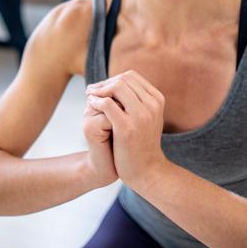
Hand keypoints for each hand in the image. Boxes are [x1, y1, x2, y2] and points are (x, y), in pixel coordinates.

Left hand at [86, 71, 167, 191]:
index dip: (113, 79)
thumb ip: (139, 99)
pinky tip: (91, 105)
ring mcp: (141, 116)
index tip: (101, 87)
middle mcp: (152, 105)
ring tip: (89, 96)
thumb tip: (120, 80)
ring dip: (99, 90)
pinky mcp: (128, 128)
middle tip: (91, 90)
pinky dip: (97, 101)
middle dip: (104, 83)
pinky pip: (108, 104)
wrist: (146, 170)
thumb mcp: (146, 117)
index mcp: (157, 99)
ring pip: (117, 87)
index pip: (131, 76)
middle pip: (123, 79)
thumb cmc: (142, 143)